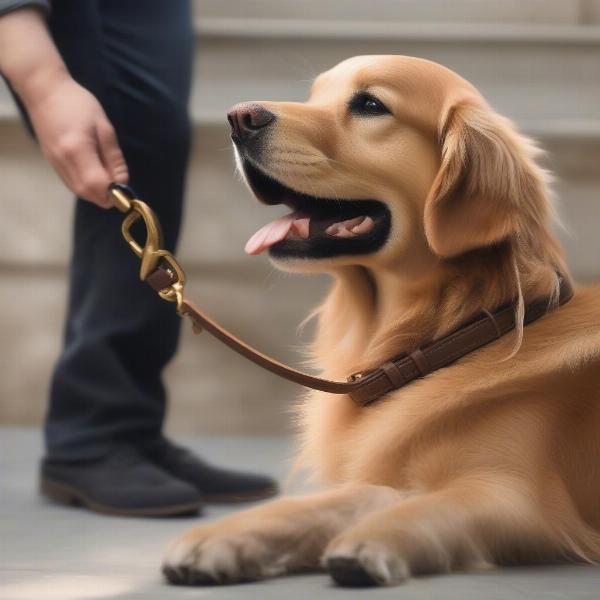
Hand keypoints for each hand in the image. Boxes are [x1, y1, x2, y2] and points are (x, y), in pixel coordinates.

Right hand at [24, 74, 127, 207]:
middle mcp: (63, 161)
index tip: (125, 187)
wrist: (44, 92)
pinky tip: (96, 174)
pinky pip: (72, 184)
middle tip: (120, 184)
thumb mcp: (104, 127)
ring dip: (98, 193)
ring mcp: (55, 164)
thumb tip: (122, 183)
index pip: (97, 185)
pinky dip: (87, 186)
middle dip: (107, 196)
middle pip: (88, 193)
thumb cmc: (78, 104)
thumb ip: (114, 158)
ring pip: (80, 192)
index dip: (114, 192)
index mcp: (77, 149)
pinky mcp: (52, 164)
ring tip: (109, 177)